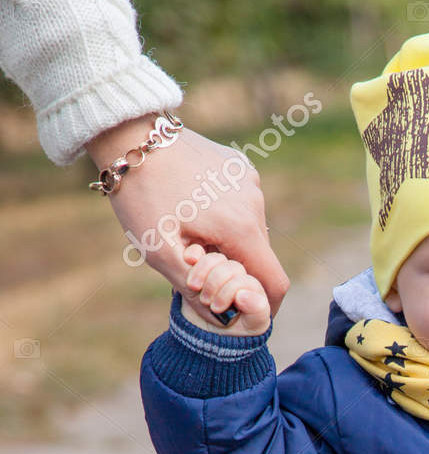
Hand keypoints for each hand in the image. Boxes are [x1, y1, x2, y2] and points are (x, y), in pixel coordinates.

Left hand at [87, 117, 288, 321]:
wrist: (130, 134)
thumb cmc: (142, 195)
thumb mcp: (159, 251)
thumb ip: (193, 289)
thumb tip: (222, 319)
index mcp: (241, 227)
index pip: (274, 280)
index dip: (264, 303)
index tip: (243, 310)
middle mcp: (255, 202)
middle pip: (259, 255)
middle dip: (234, 267)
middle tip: (193, 260)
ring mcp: (250, 180)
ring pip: (249, 229)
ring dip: (226, 240)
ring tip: (187, 227)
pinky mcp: (241, 166)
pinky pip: (241, 204)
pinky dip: (223, 215)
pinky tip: (192, 204)